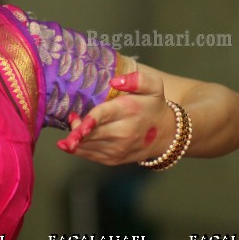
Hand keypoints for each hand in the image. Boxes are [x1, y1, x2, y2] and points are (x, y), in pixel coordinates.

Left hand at [55, 68, 176, 165]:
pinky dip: (78, 148)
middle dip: (76, 129)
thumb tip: (116, 81)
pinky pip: (90, 155)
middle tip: (72, 118)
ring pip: (87, 146)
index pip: (104, 115)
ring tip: (74, 124)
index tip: (73, 120)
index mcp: (129, 111)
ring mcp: (118, 149)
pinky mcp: (113, 160)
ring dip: (74, 138)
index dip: (87, 120)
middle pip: (92, 133)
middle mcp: (123, 133)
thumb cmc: (153, 106)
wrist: (166, 134)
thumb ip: (138, 80)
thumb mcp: (153, 87)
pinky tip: (75, 139)